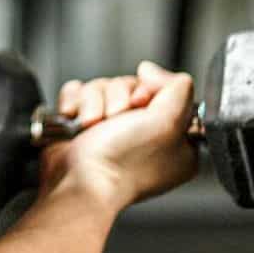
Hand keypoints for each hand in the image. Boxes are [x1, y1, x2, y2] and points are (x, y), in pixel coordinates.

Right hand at [37, 61, 199, 207]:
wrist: (79, 182)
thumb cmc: (123, 164)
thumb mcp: (170, 122)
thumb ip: (178, 87)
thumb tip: (151, 70)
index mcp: (174, 141)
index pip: (165, 91)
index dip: (150, 91)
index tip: (142, 105)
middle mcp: (144, 136)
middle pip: (130, 85)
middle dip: (118, 97)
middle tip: (116, 120)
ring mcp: (111, 132)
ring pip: (103, 87)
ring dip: (94, 102)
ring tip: (93, 126)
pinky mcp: (83, 128)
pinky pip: (79, 93)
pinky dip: (75, 103)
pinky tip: (77, 121)